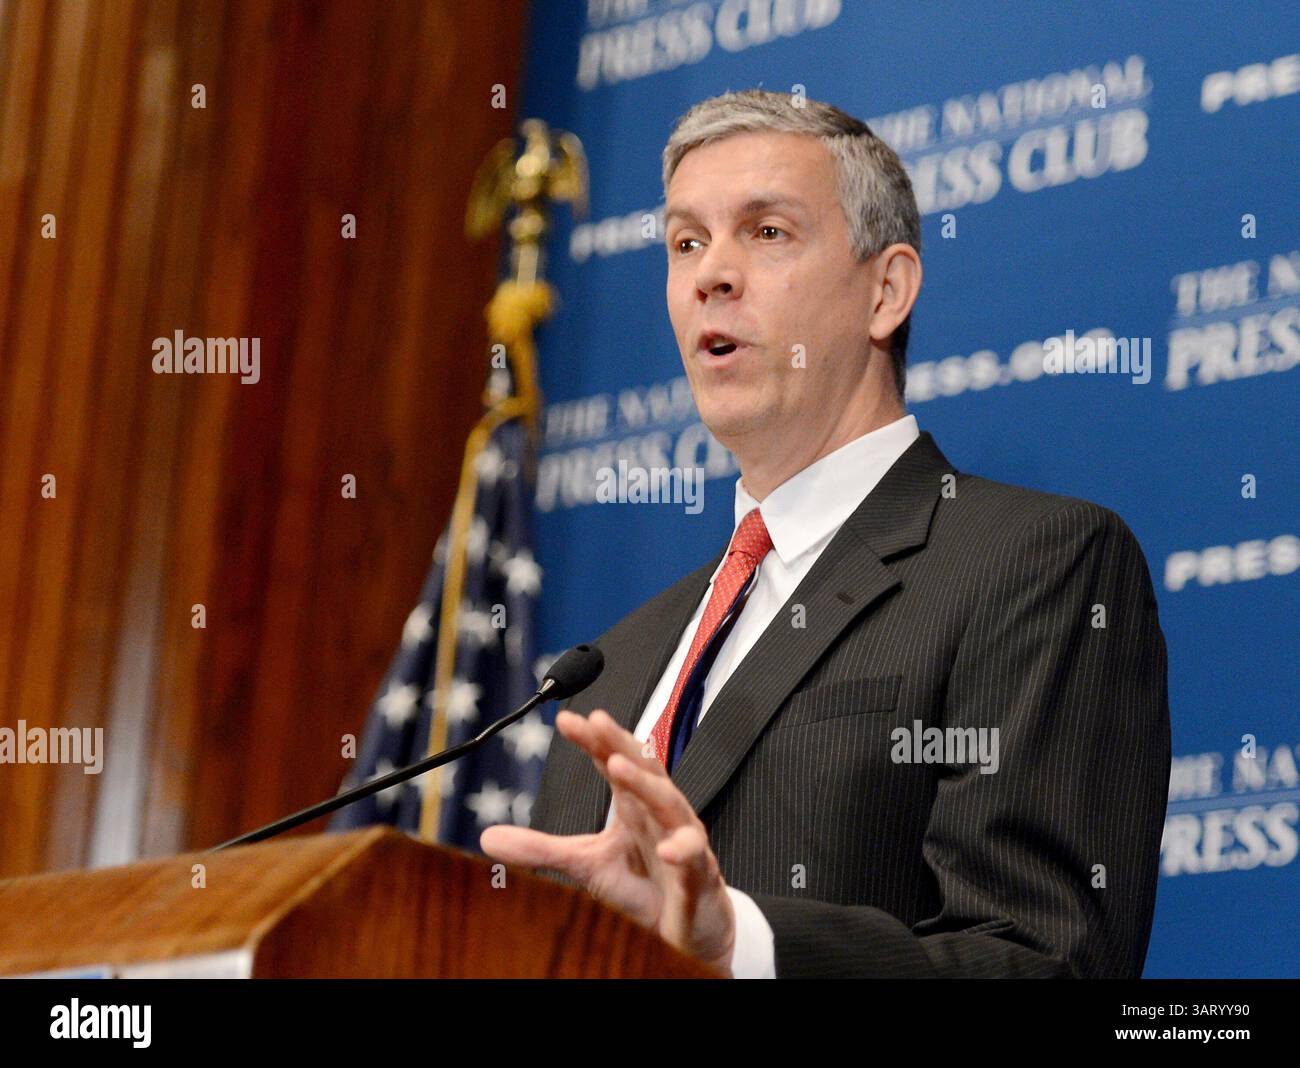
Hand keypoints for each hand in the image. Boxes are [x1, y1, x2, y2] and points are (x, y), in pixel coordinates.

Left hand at [480, 709, 735, 974]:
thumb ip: (540, 848)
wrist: (684, 928)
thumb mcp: (584, 863)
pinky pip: (692, 855)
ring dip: (645, 783)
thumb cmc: (642, 886)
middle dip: (619, 742)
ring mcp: (681, 837)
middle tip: (596, 721)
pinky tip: (665, 849)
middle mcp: (657, 812)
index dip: (591, 740)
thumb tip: (486, 838)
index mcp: (632, 805)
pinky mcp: (697, 871)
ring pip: (668, 801)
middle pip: (642, 767)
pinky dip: (681, 849)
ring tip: (618, 766)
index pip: (611, 762)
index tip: (565, 719)